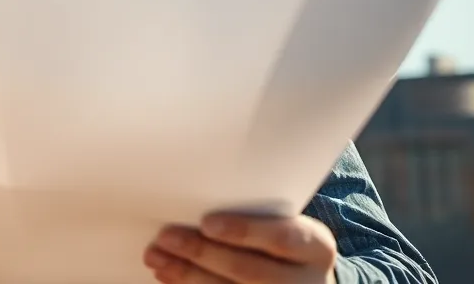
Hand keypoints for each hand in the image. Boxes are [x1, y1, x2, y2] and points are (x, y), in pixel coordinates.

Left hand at [144, 212, 337, 283]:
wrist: (303, 281)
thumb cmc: (282, 239)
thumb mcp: (284, 223)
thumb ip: (256, 213)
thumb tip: (197, 199)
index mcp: (316, 247)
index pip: (282, 238)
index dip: (244, 231)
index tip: (207, 223)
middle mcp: (307, 281)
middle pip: (250, 270)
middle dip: (203, 253)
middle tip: (167, 237)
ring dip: (187, 275)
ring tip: (157, 257)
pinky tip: (168, 276)